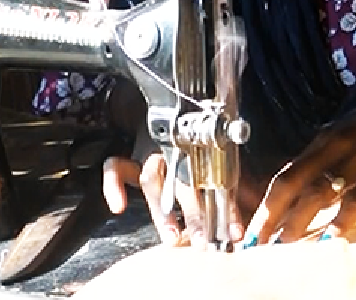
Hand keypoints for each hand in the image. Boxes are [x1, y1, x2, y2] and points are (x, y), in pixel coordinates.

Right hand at [102, 151, 264, 247]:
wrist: (164, 114)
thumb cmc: (194, 144)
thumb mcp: (216, 162)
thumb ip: (230, 187)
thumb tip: (241, 222)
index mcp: (201, 152)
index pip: (216, 180)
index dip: (227, 207)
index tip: (233, 231)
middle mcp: (175, 153)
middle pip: (184, 182)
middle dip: (194, 213)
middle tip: (203, 240)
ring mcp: (150, 155)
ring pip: (152, 179)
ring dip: (162, 211)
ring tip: (172, 236)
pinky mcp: (129, 160)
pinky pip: (115, 168)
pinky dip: (113, 186)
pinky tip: (118, 205)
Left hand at [243, 84, 355, 245]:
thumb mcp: (351, 140)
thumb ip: (329, 163)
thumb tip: (303, 197)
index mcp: (325, 139)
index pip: (285, 174)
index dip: (265, 204)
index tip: (251, 229)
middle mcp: (335, 145)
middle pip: (292, 182)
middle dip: (270, 215)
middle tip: (255, 243)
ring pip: (319, 191)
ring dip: (297, 221)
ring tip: (282, 246)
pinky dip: (341, 219)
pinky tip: (330, 238)